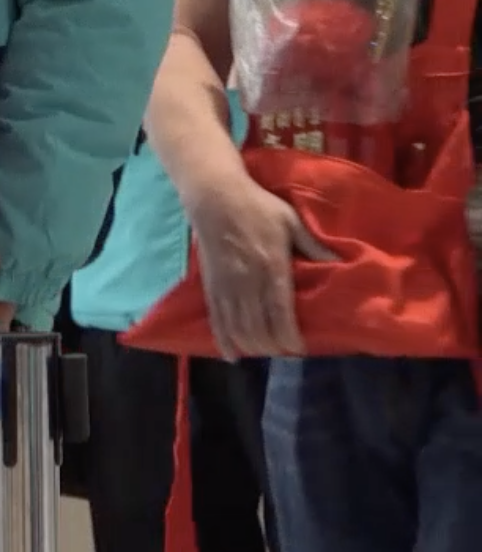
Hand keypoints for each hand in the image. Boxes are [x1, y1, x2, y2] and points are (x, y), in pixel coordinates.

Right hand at [185, 172, 329, 357]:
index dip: (289, 337)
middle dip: (272, 346)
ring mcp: (226, 284)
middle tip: (285, 351)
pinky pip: (216, 319)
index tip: (299, 349)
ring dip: (251, 346)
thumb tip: (341, 264)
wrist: (214, 196)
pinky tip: (232, 355)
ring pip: (237, 328)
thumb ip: (314, 246)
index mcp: (271, 266)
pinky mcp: (210, 285)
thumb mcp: (292, 221)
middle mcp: (247, 281)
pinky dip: (223, 340)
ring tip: (265, 351)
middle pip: (257, 327)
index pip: (280, 312)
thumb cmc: (258, 207)